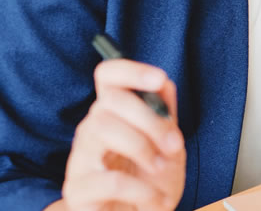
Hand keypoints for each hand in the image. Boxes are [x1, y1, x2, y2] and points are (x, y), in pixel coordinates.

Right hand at [60, 60, 185, 210]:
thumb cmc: (146, 181)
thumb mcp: (166, 145)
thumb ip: (165, 114)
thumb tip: (165, 83)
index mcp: (113, 114)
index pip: (108, 77)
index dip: (131, 70)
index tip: (159, 78)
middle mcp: (91, 131)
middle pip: (109, 101)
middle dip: (152, 121)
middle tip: (175, 146)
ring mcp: (79, 159)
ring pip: (103, 129)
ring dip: (144, 149)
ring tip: (160, 169)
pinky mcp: (78, 190)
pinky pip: (111, 180)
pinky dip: (143, 189)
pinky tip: (155, 198)